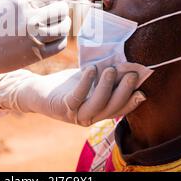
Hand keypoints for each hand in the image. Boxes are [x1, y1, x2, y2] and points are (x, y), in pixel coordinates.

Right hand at [0, 0, 70, 74]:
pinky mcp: (35, 54)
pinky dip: (61, 40)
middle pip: (61, 10)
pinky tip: (56, 38)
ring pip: (63, 28)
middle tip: (60, 12)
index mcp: (21, 2)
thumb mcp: (2, 4)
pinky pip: (59, 45)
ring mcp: (34, 37)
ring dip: (64, 24)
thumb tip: (44, 1)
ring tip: (61, 24)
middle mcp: (30, 18)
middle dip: (62, 10)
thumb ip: (23, 2)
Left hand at [0, 63, 152, 125]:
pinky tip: (91, 69)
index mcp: (98, 111)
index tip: (143, 90)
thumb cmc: (66, 84)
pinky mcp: (63, 106)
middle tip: (132, 73)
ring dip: (106, 87)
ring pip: (97, 104)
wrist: (37, 91)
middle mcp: (89, 117)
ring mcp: (76, 114)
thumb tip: (125, 64)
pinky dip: (86, 83)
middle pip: (111, 107)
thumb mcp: (89, 79)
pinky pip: (77, 97)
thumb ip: (105, 76)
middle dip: (124, 91)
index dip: (132, 102)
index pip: (119, 109)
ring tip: (111, 69)